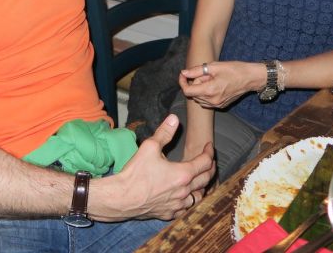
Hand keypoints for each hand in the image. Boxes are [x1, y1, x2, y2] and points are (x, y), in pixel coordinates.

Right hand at [92, 114, 214, 220]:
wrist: (122, 198)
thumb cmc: (135, 172)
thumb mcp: (149, 146)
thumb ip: (164, 132)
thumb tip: (174, 118)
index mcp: (183, 173)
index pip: (205, 162)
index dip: (209, 152)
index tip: (209, 146)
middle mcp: (184, 191)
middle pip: (206, 179)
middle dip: (210, 168)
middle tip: (210, 161)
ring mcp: (177, 204)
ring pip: (198, 197)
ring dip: (202, 187)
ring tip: (200, 180)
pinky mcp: (169, 214)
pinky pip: (186, 209)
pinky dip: (190, 202)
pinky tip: (186, 198)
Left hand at [179, 60, 258, 108]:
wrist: (250, 78)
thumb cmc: (234, 70)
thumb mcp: (214, 67)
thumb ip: (196, 71)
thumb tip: (183, 73)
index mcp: (209, 90)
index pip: (187, 91)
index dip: (182, 82)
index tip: (183, 74)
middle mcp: (212, 101)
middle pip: (193, 94)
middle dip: (195, 83)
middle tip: (206, 74)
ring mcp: (217, 105)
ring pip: (199, 98)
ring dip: (200, 89)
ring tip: (212, 79)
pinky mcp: (221, 106)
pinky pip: (206, 102)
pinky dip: (206, 94)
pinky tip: (215, 85)